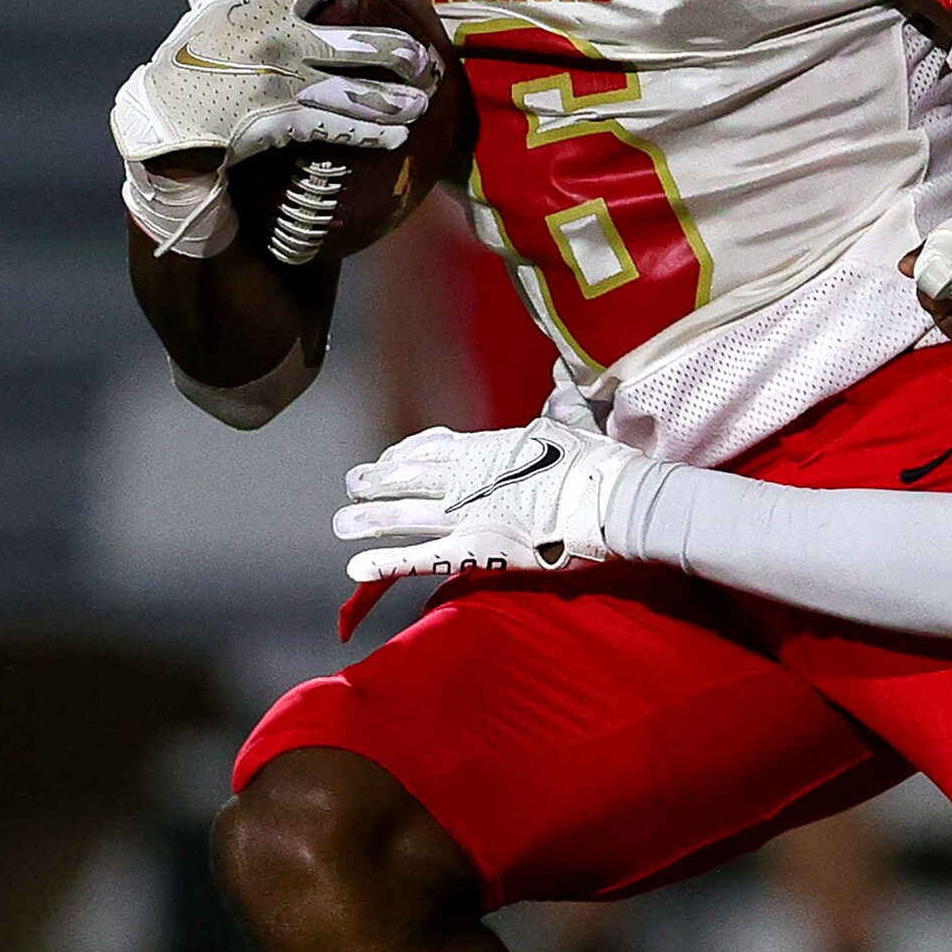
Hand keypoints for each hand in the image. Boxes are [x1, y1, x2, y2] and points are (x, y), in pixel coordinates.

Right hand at [112, 0, 434, 171]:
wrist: (163, 117)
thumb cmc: (194, 55)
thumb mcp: (217, 4)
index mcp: (266, 6)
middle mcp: (281, 41)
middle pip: (360, 42)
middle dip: (401, 52)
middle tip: (423, 61)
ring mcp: (284, 84)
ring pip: (358, 93)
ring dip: (397, 102)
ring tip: (420, 105)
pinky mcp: (282, 122)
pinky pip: (338, 130)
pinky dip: (371, 136)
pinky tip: (395, 137)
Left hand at [333, 415, 643, 583]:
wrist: (610, 496)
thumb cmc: (598, 463)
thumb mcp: (572, 426)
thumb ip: (557, 410)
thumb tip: (562, 384)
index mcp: (490, 448)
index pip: (436, 447)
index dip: (407, 452)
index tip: (389, 456)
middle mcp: (470, 478)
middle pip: (411, 478)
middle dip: (378, 482)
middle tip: (352, 484)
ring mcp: (469, 514)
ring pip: (405, 516)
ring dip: (369, 519)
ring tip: (341, 522)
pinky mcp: (476, 549)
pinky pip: (421, 557)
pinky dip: (386, 563)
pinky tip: (358, 567)